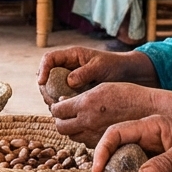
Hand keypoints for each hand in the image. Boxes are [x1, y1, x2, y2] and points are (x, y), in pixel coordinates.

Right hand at [37, 46, 158, 104]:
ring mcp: (70, 82)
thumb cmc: (116, 66)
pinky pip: (63, 100)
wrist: (129, 75)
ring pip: (52, 91)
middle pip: (46, 78)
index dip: (42, 70)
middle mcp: (67, 69)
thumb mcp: (101, 67)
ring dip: (52, 100)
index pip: (49, 59)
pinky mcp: (75, 93)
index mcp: (71, 56)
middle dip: (45, 89)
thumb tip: (69, 81)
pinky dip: (62, 107)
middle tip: (50, 102)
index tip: (42, 82)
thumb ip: (85, 73)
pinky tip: (67, 115)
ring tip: (58, 110)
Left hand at [49, 83, 171, 146]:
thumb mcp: (101, 87)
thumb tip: (62, 102)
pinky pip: (85, 143)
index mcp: (85, 103)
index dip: (55, 107)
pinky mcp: (103, 144)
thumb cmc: (126, 94)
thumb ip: (80, 96)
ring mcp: (95, 135)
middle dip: (60, 120)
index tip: (59, 104)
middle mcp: (87, 121)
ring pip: (72, 136)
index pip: (57, 110)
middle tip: (65, 115)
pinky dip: (84, 136)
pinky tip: (90, 128)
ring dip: (72, 129)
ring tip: (78, 120)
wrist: (148, 110)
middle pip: (61, 127)